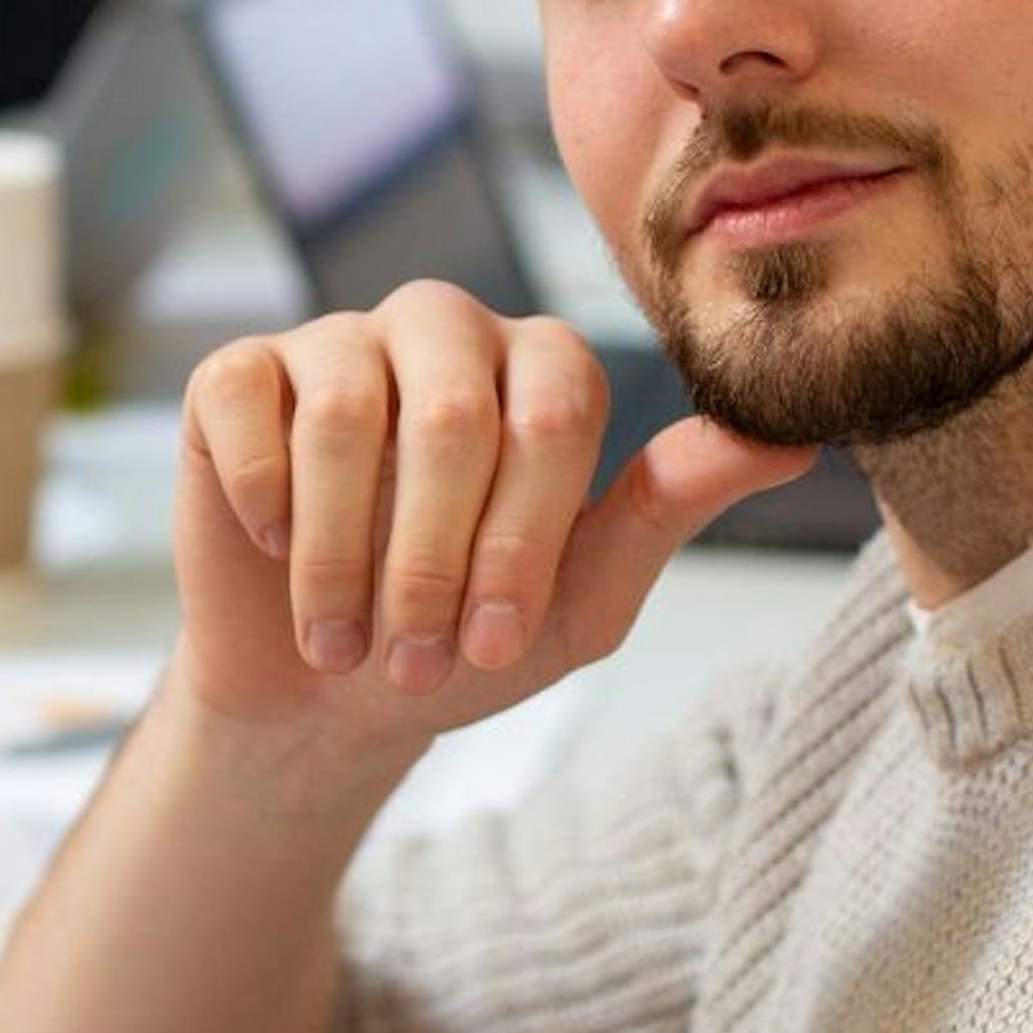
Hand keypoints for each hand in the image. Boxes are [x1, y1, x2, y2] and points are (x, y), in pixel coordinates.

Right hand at [172, 282, 813, 742]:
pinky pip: (245, 397)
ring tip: (342, 639)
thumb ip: (669, 508)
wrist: (320, 701)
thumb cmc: (461, 643)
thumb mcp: (578, 600)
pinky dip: (263, 496)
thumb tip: (795, 436)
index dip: (521, 540)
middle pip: (453, 411)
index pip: (553, 415)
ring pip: (347, 410)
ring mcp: (336, 341)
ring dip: (345, 553)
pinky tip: (273, 549)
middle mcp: (443, 331)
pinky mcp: (237, 373)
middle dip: (434, 558)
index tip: (494, 645)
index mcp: (540, 368)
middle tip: (418, 658)